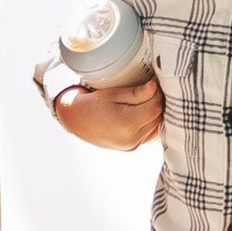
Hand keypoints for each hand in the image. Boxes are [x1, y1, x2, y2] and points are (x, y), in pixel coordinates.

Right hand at [51, 72, 165, 151]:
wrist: (75, 119)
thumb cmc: (91, 104)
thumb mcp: (113, 93)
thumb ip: (136, 92)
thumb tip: (154, 87)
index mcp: (127, 125)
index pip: (155, 107)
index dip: (157, 93)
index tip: (153, 83)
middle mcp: (131, 139)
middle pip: (156, 117)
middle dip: (156, 102)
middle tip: (150, 89)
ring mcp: (131, 146)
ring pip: (155, 126)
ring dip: (154, 113)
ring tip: (146, 100)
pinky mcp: (131, 147)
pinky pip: (149, 133)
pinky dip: (150, 123)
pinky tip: (143, 112)